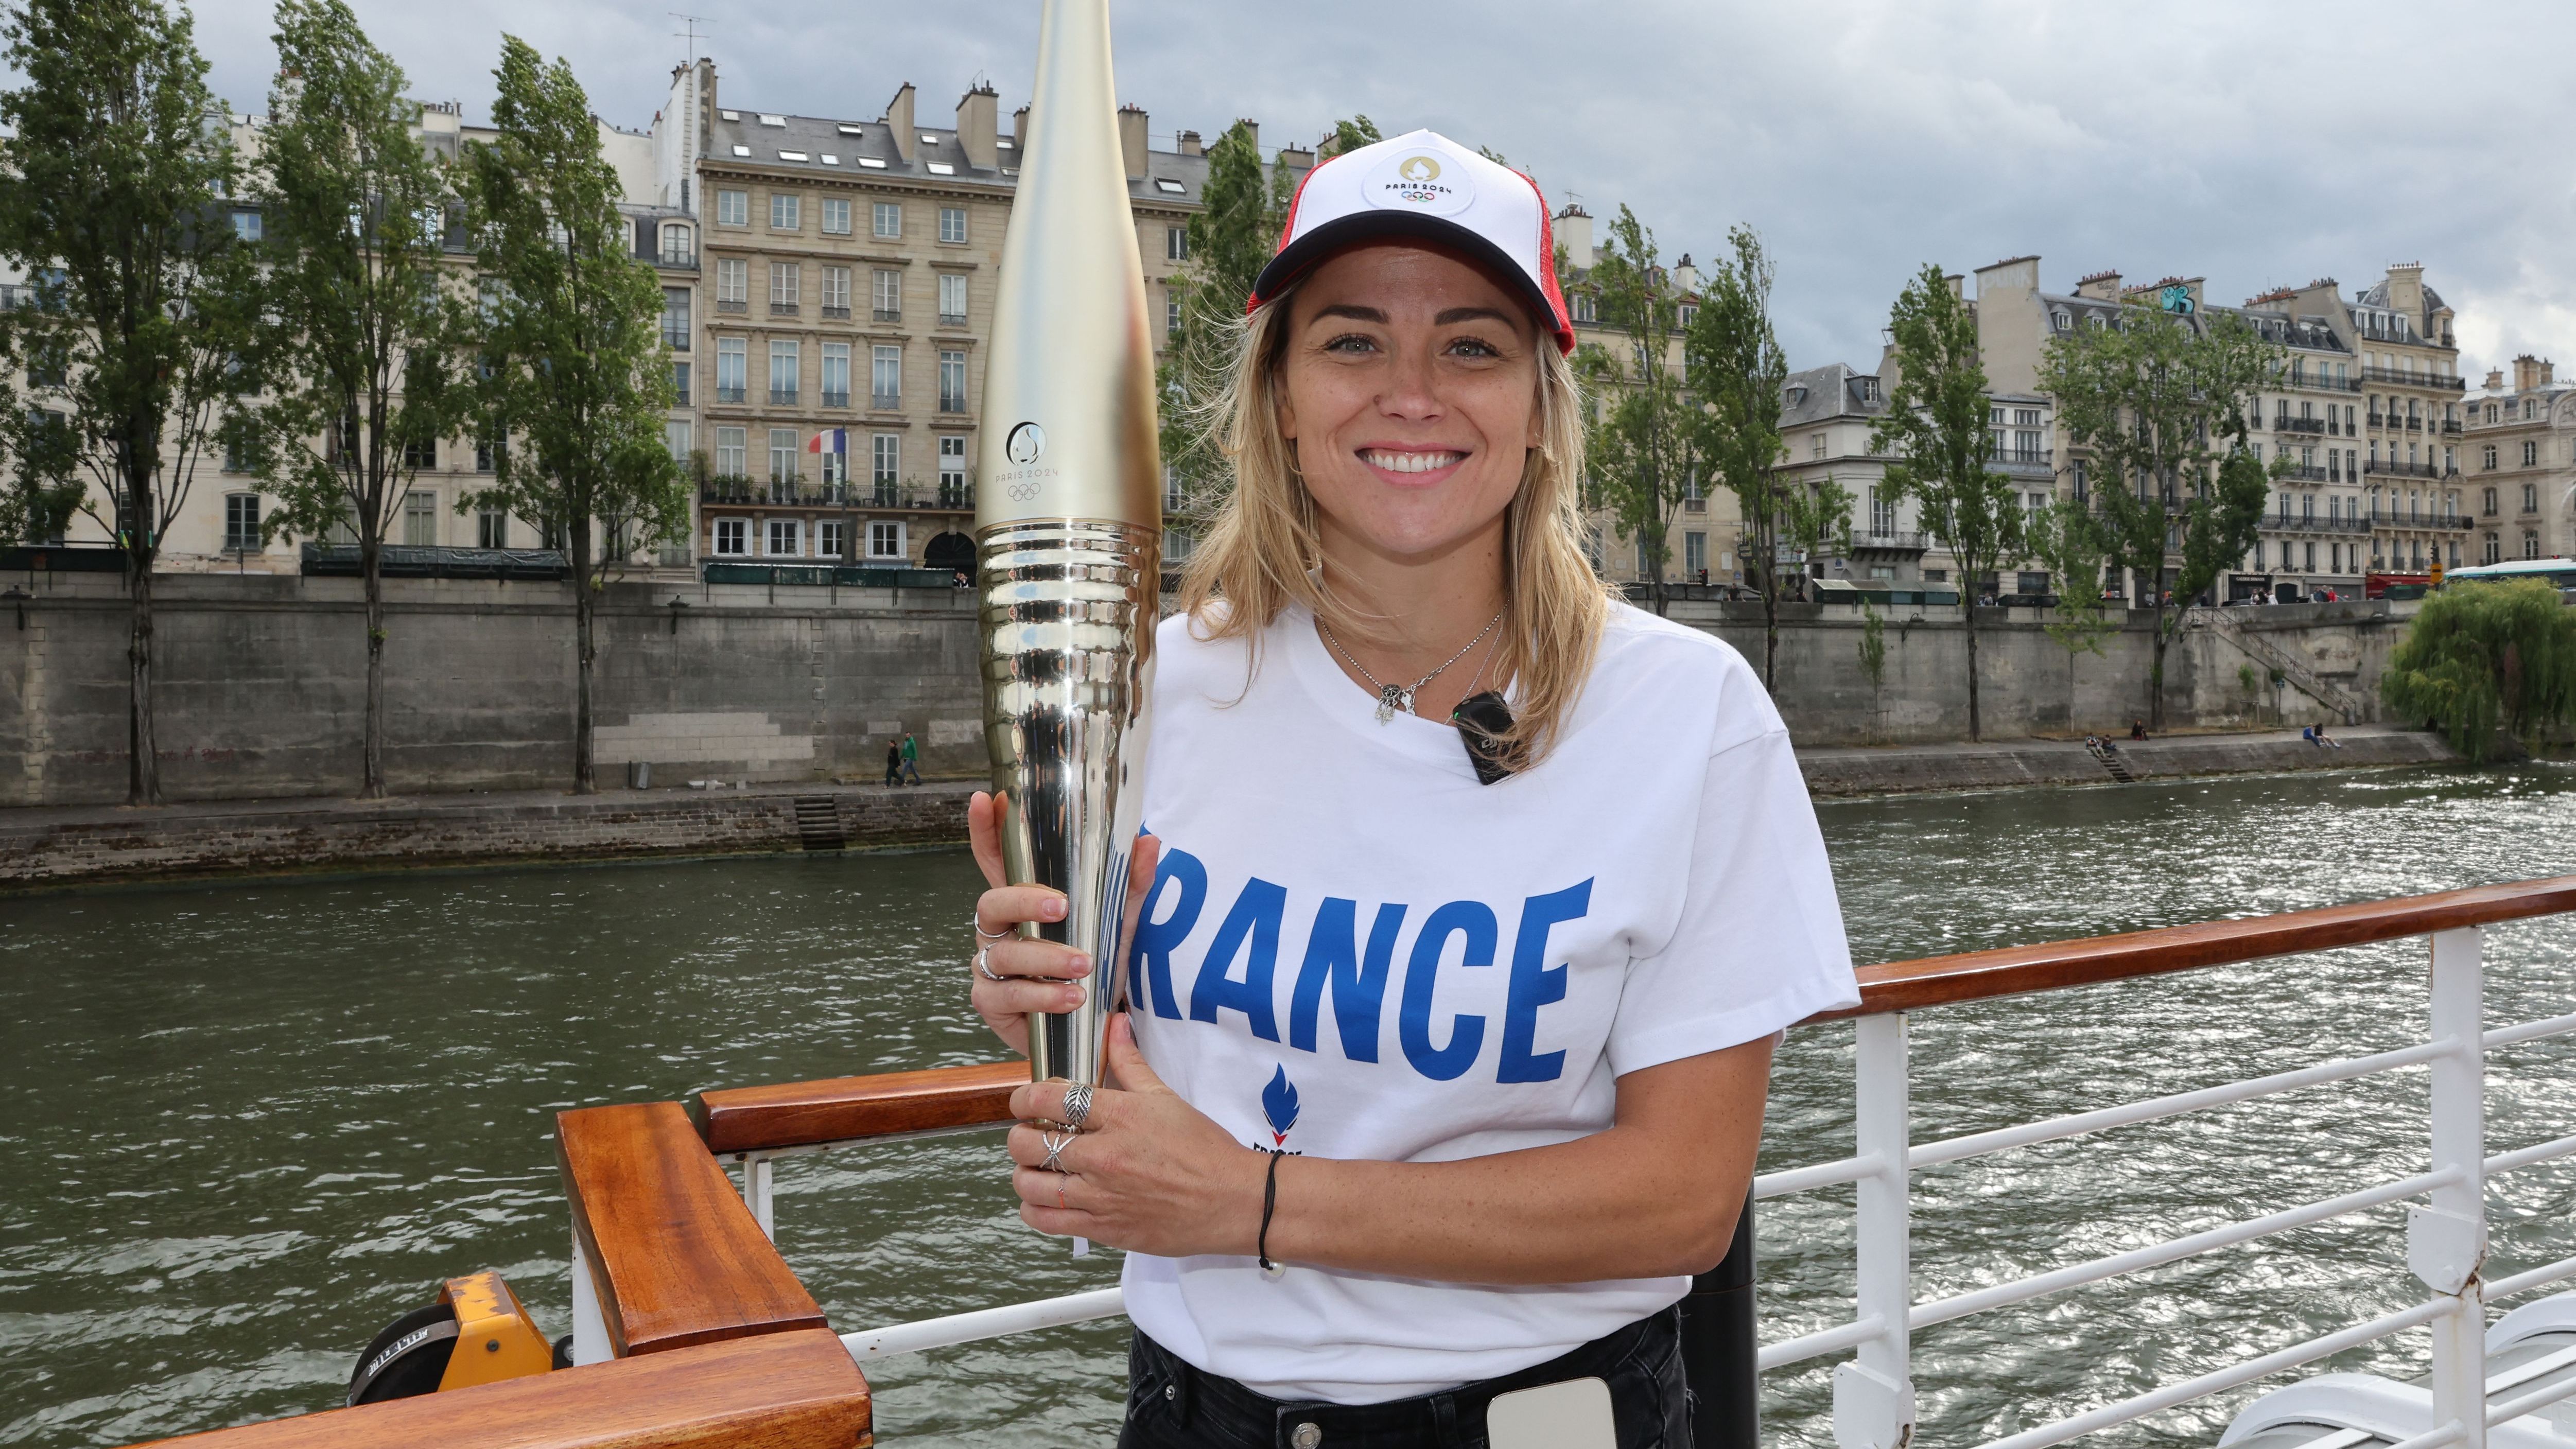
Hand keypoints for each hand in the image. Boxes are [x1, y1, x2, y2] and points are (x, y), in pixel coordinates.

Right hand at [965, 790, 1159, 1055]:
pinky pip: (1008, 995)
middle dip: (1024, 901)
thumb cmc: (1096, 964)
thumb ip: (1132, 884)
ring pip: (1004, 953)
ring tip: (1083, 965)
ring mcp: (989, 966)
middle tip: (1062, 907)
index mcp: (1023, 901)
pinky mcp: (990, 1003)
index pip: (997, 860)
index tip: (983, 799)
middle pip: (991, 902)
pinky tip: (1071, 998)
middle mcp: (999, 930)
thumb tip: (1149, 840)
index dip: (985, 830)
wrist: (1094, 1027)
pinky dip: (1042, 996)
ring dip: (1046, 958)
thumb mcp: (1120, 922)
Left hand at [1005, 1015, 1266, 1256]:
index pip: (1047, 1099)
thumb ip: (1130, 1061)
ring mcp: (1101, 1196)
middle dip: (1020, 1136)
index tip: (1024, 1102)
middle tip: (1031, 1136)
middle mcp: (1104, 1155)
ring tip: (1037, 1168)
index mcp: (1119, 1116)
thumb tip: (1116, 1024)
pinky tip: (1045, 1199)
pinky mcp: (1104, 1229)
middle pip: (1028, 1143)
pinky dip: (1034, 1209)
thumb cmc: (1205, 1150)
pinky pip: (1046, 1221)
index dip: (1023, 1098)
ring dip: (1024, 1173)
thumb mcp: (1166, 1097)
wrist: (1233, 1201)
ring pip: (1030, 1184)